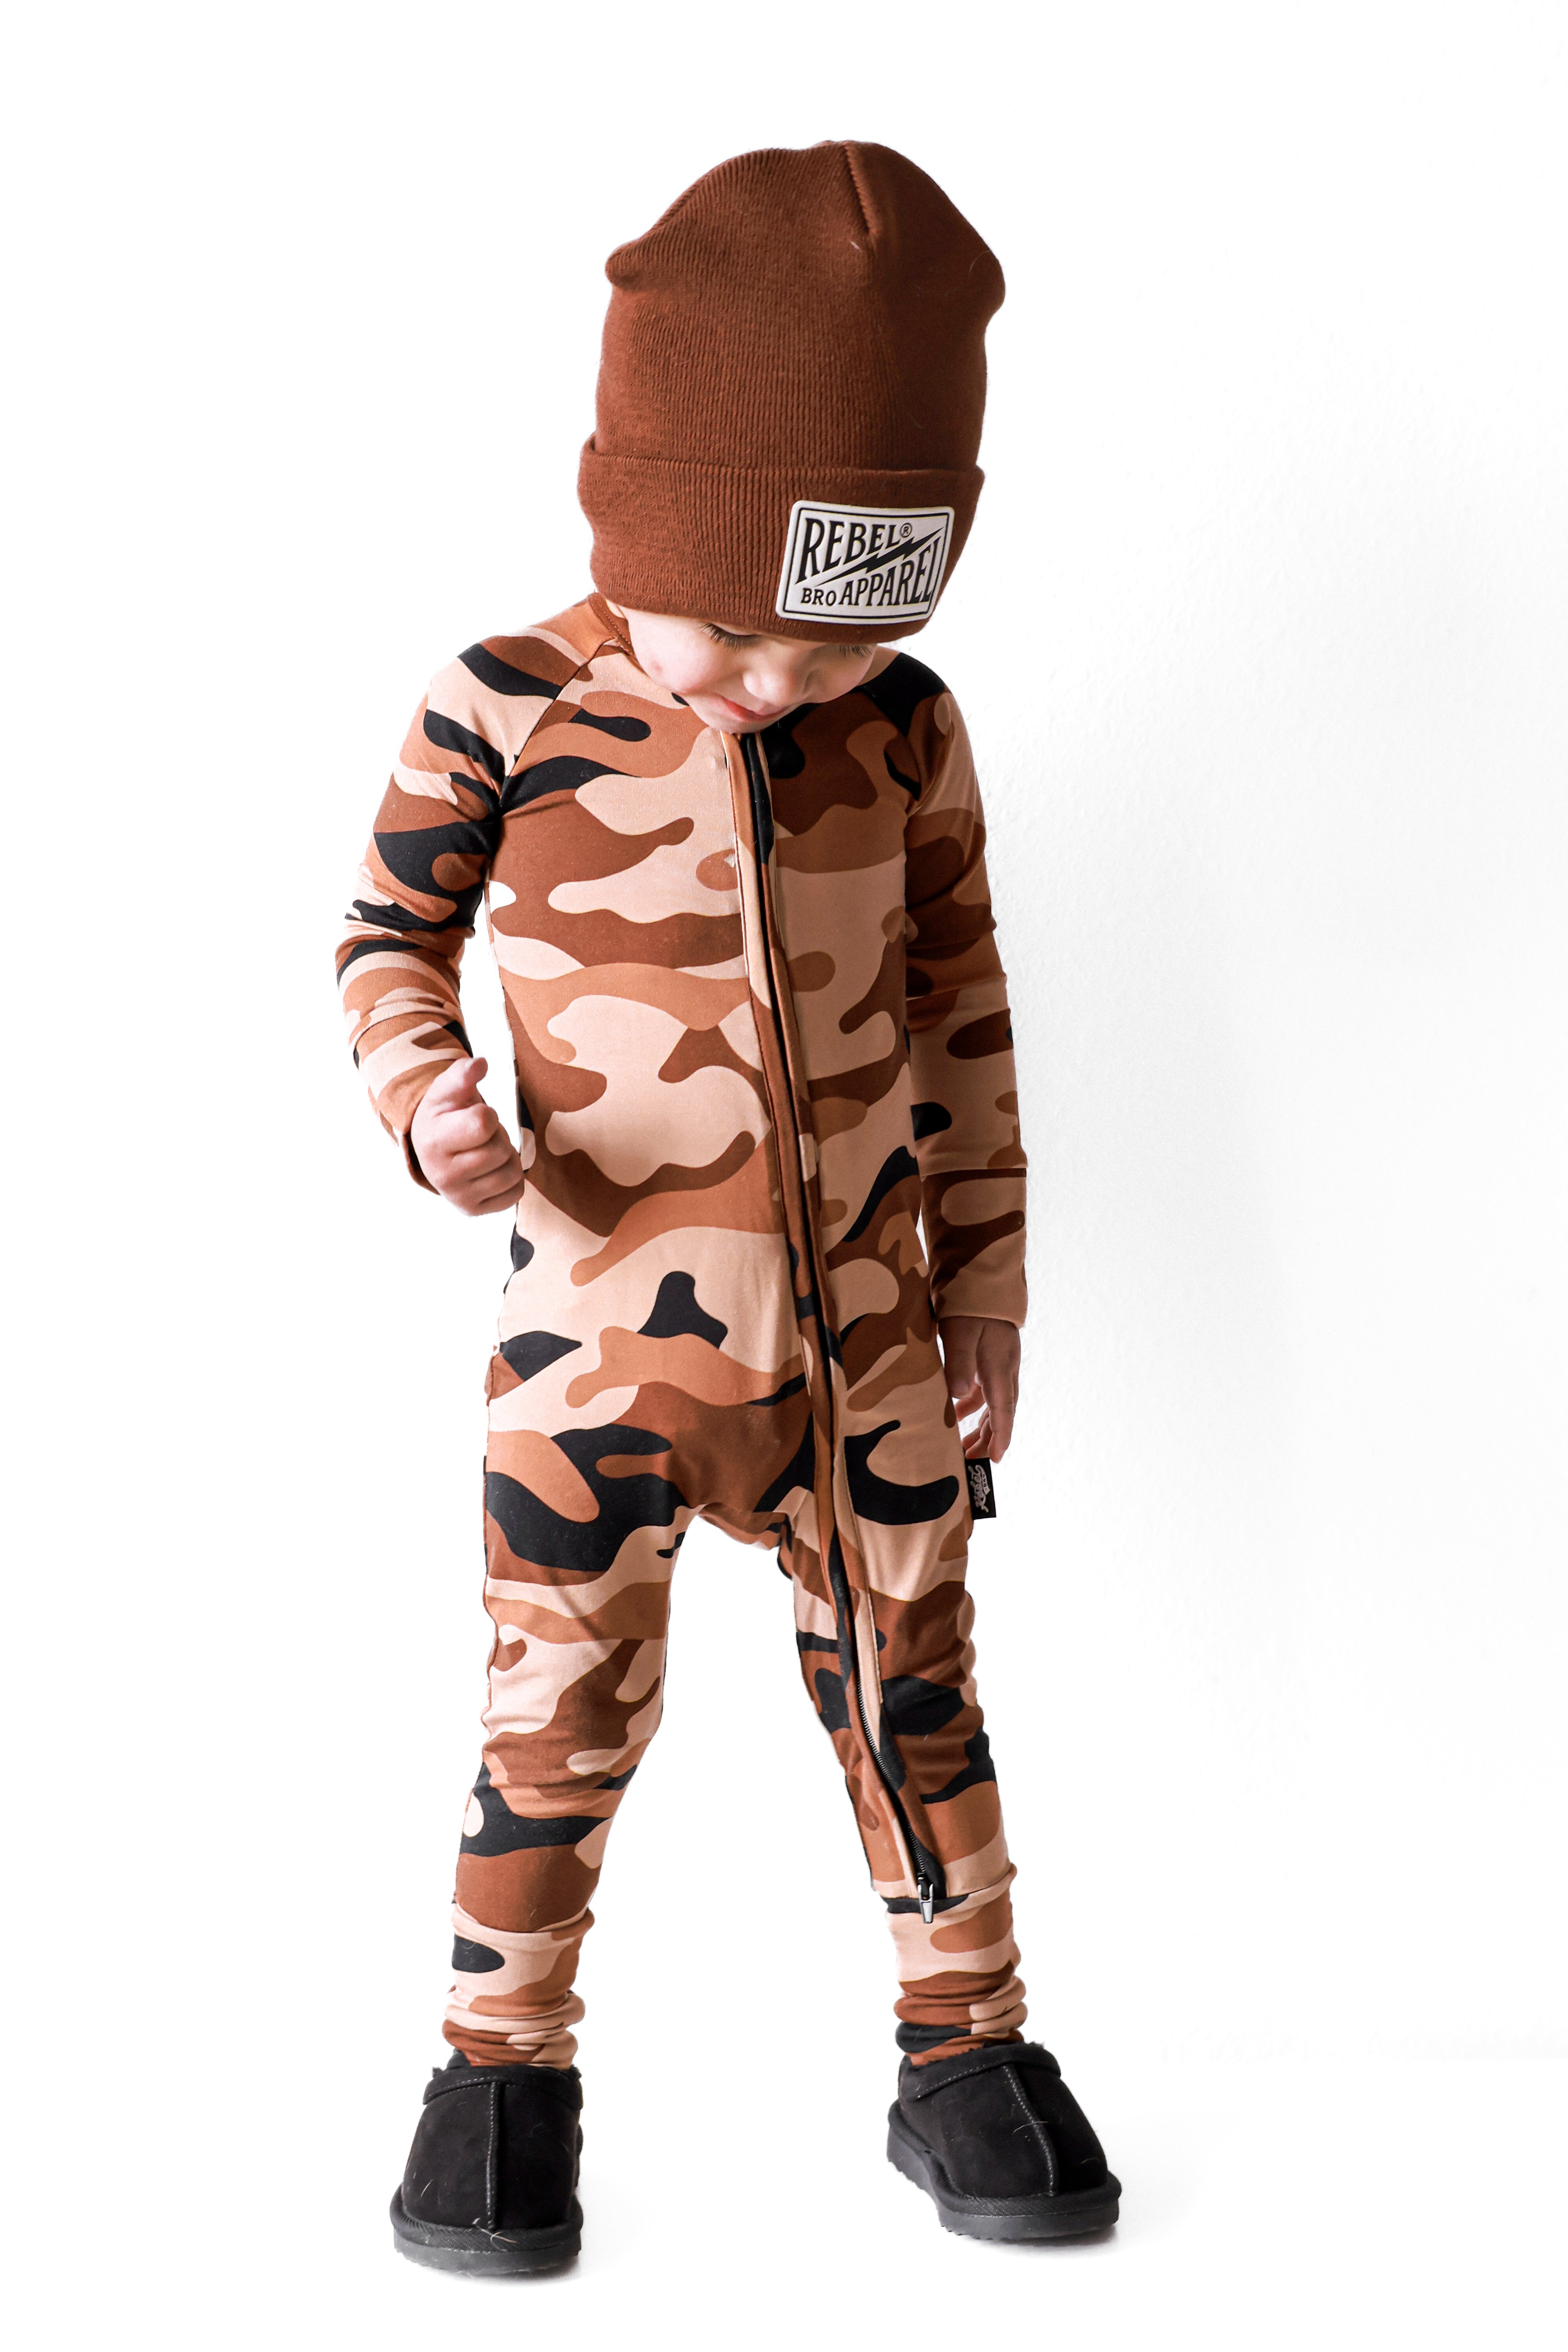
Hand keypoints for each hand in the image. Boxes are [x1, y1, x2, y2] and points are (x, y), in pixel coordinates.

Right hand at [409, 1057, 526, 1216]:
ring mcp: (458, 1196)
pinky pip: (515, 1194)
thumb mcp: (447, 1090)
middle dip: (498, 1137)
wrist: (432, 1150)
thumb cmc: (445, 1115)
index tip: (476, 1117)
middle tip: (482, 1136)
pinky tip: (492, 1170)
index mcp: (433, 1141)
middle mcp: (442, 1174)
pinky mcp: (474, 1210)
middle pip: (500, 1150)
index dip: (488, 1115)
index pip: (484, 1123)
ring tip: (486, 1151)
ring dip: (507, 1158)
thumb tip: (480, 1063)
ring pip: (512, 1173)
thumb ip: (463, 1073)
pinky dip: (511, 1180)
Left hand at [937, 1315, 1019, 1461]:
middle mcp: (1004, 1369)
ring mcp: (998, 1363)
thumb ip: (959, 1362)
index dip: (1000, 1437)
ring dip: (981, 1426)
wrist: (982, 1277)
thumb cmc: (970, 1305)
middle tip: (972, 1462)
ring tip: (963, 1448)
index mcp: (999, 1367)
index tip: (995, 1460)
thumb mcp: (960, 1332)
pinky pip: (983, 1390)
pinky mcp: (989, 1357)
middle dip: (989, 1440)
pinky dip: (970, 1406)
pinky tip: (953, 1414)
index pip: (1003, 1410)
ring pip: (993, 1404)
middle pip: (1001, 1413)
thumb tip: (958, 1395)